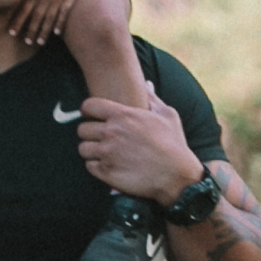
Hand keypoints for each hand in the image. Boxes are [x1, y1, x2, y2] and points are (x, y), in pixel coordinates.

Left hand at [10, 0, 87, 48]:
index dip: (17, 22)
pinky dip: (59, 24)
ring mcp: (56, 0)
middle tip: (27, 42)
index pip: (23, 10)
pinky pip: (63, 15)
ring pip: (49, 19)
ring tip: (40, 42)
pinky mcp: (68, 0)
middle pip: (36, 18)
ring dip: (44, 32)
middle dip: (31, 31)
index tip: (12, 33)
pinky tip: (56, 33)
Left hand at [76, 88, 201, 202]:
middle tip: (101, 139)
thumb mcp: (168, 116)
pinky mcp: (106, 172)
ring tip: (104, 153)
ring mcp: (107, 153)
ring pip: (83, 149)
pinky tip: (109, 166)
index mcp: (123, 115)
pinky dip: (97, 167)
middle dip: (90, 133)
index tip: (93, 117)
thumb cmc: (174, 145)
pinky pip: (89, 166)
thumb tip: (146, 85)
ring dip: (91, 151)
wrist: (177, 176)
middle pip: (82, 129)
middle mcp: (111, 133)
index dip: (88, 111)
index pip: (88, 106)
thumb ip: (152, 99)